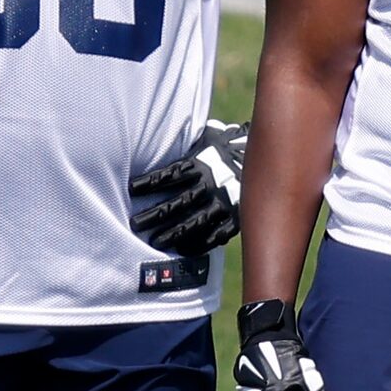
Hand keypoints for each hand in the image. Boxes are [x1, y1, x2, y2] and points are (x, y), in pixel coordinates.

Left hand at [128, 118, 251, 253]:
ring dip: (174, 232)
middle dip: (156, 214)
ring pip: (195, 221)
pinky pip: (217, 234)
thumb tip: (156, 140)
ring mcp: (223, 202)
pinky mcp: (236, 217)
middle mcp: (210, 184)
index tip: (130, 189)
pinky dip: (200, 243)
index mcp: (200, 164)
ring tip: (155, 242)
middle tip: (135, 224)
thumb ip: (183, 147)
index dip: (150, 182)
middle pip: (179, 201)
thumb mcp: (203, 140)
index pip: (171, 174)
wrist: (260, 157)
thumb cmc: (221, 149)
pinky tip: (183, 251)